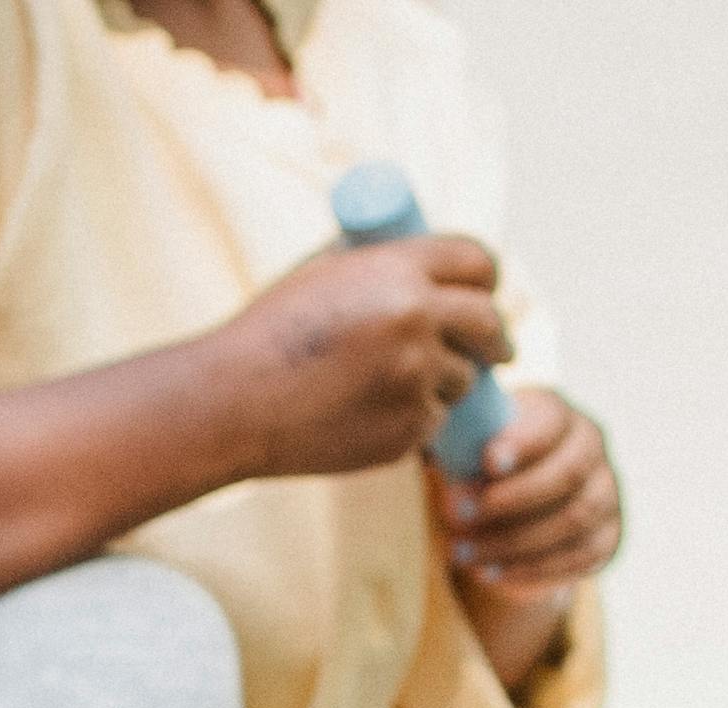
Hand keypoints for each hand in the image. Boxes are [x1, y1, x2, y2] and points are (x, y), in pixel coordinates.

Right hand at [208, 231, 514, 481]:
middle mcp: (415, 318)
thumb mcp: (322, 273)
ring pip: (463, 378)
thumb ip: (379, 264)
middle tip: (495, 348)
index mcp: (395, 269)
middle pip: (489, 321)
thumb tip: (430, 267)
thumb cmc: (269, 335)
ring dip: (445, 381)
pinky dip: (413, 419)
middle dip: (495, 336)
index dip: (487, 277)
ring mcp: (415, 377)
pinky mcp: (408, 428)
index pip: (476, 259)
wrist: (232, 403)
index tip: (488, 293)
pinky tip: (369, 415)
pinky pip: (433, 421)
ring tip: (390, 384)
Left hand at [443, 385, 618, 595]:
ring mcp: (606, 494)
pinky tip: (490, 573)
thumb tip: (435, 462)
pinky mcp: (607, 537)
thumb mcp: (468, 447)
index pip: (551, 422)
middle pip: (567, 474)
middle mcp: (591, 448)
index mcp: (557, 415)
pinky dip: (532, 570)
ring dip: (513, 541)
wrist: (517, 510)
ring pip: (572, 520)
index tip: (487, 462)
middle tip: (459, 515)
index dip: (522, 443)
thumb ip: (457, 448)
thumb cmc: (483, 466)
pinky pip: (578, 558)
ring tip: (463, 554)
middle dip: (512, 499)